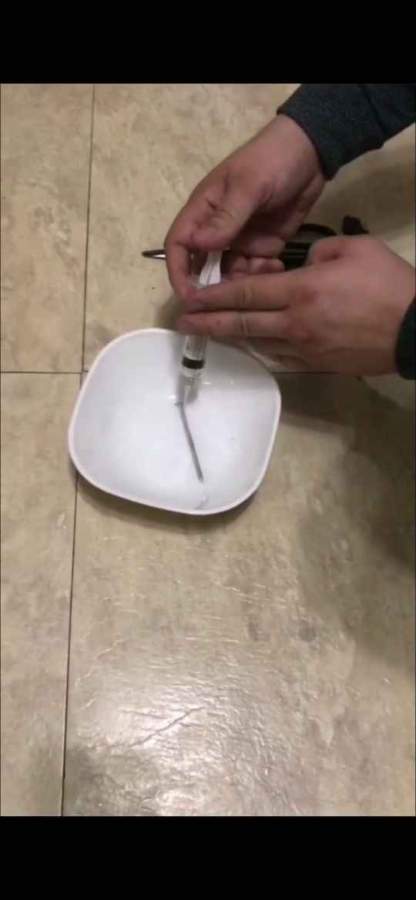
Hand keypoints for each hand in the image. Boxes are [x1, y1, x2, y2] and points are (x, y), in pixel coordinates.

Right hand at [165, 115, 323, 299]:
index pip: (179, 245)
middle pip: (202, 267)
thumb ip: (225, 218)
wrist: (312, 153)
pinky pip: (255, 272)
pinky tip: (277, 267)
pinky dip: (262, 276)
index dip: (178, 272)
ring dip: (240, 284)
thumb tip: (196, 245)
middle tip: (226, 305)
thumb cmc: (272, 160)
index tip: (188, 296)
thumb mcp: (249, 186)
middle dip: (210, 287)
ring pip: (229, 274)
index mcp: (204, 211)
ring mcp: (240, 240)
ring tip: (260, 279)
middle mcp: (217, 230)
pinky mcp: (263, 247)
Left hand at [177, 236, 415, 375]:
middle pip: (241, 323)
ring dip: (230, 337)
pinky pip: (279, 357)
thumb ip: (317, 251)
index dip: (213, 296)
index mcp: (300, 291)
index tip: (190, 298)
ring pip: (256, 343)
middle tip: (182, 322)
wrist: (415, 330)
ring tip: (209, 332)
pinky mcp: (317, 365)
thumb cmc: (388, 285)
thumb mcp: (353, 248)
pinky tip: (250, 344)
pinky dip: (259, 349)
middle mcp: (294, 323)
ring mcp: (304, 348)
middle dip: (208, 322)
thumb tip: (299, 266)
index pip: (245, 293)